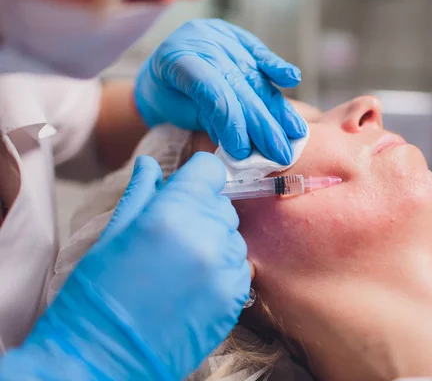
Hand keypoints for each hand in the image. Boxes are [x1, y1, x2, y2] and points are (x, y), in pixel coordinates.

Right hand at [0, 154, 250, 379]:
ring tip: (182, 263)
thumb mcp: (113, 234)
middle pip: (223, 204)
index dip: (198, 176)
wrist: (103, 357)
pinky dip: (224, 269)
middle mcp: (207, 238)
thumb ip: (141, 194)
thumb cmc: (98, 294)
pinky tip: (195, 283)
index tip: (189, 186)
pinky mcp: (234, 300)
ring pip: (234, 236)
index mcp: (172, 214)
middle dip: (203, 210)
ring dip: (215, 241)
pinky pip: (241, 268)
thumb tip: (151, 165)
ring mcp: (225, 271)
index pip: (210, 171)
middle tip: (175, 232)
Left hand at [135, 19, 306, 164]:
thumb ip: (211, 120)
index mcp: (176, 61)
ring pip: (254, 74)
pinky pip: (259, 52)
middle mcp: (201, 42)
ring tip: (295, 134)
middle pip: (239, 86)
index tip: (245, 153)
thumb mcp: (180, 113)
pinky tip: (292, 79)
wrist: (159, 72)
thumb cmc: (169, 99)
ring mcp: (219, 35)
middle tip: (281, 153)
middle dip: (263, 123)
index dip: (231, 123)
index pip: (212, 93)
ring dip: (278, 107)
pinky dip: (277, 68)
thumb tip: (245, 143)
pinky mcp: (236, 35)